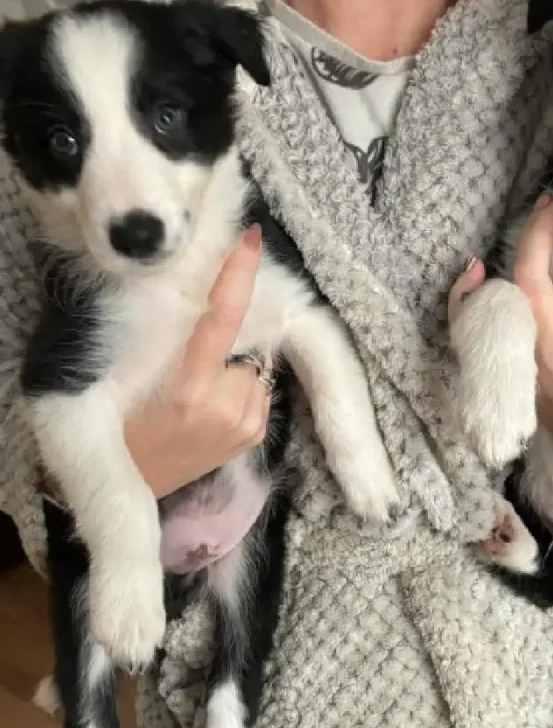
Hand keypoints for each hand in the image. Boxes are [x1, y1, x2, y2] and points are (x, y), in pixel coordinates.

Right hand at [125, 225, 270, 498]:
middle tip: (188, 365)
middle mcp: (226, 408)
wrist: (128, 488)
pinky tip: (211, 408)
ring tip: (195, 394)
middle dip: (223, 340)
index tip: (250, 239)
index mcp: (188, 391)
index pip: (222, 319)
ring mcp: (245, 425)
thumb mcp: (121, 382)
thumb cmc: (118, 428)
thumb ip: (158, 341)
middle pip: (242, 341)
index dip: (237, 276)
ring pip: (254, 365)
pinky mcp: (254, 437)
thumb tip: (190, 297)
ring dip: (233, 366)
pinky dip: (240, 387)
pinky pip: (258, 389)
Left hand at [449, 194, 552, 464]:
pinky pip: (480, 336)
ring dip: (513, 257)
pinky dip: (471, 302)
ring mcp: (526, 370)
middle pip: (532, 276)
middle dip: (542, 230)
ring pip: (502, 301)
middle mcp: (551, 355)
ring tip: (529, 224)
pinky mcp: (514, 381)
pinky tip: (474, 272)